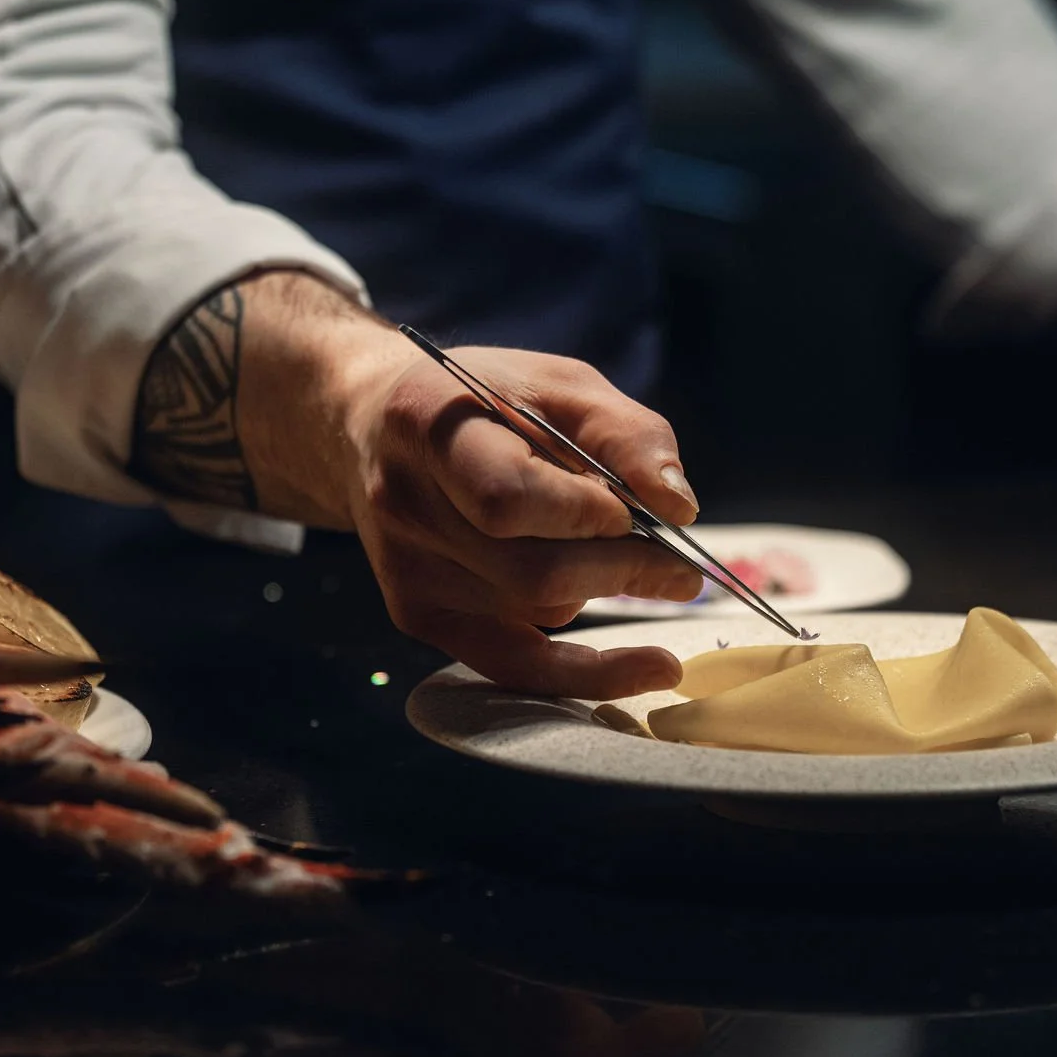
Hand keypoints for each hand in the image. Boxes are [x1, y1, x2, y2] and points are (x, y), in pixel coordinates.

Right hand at [136, 270, 702, 698]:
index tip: (635, 509)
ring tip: (632, 561)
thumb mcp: (560, 384)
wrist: (374, 427)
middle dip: (626, 570)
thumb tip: (678, 508)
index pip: (506, 497)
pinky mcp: (420, 615)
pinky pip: (516, 666)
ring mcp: (409, 570)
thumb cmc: (486, 399)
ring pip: (537, 609)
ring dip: (607, 592)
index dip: (584, 513)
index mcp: (432, 426)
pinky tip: (648, 668)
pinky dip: (590, 671)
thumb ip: (627, 435)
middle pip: (533, 570)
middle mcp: (407, 505)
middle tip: (683, 568)